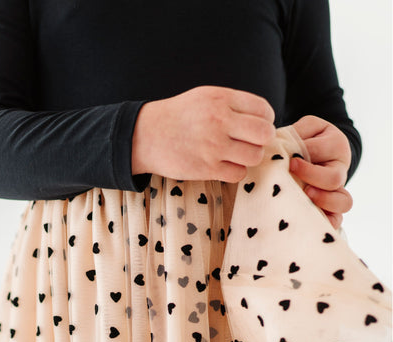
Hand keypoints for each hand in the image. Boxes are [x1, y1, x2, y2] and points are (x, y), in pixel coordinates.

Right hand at [131, 85, 276, 183]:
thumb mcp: (205, 96)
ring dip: (250, 157)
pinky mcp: (207, 168)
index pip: (263, 110)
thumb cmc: (178, 116)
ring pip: (254, 156)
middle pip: (264, 134)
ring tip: (237, 154)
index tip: (257, 125)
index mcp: (221, 98)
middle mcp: (220, 120)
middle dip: (263, 139)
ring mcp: (214, 146)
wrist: (147, 135)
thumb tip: (263, 120)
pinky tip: (225, 165)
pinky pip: (239, 174)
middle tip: (252, 142)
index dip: (266, 119)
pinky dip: (236, 171)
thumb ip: (233, 104)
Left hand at [288, 115, 353, 229]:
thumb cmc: (303, 141)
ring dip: (323, 200)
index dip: (303, 158)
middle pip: (334, 178)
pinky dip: (327, 222)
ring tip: (305, 195)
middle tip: (293, 173)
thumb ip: (296, 133)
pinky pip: (336, 221)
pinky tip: (310, 219)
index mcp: (336, 145)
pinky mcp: (331, 210)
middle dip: (312, 177)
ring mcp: (337, 191)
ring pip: (343, 202)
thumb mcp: (303, 129)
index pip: (322, 152)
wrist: (307, 156)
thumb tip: (281, 147)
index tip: (289, 162)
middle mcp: (340, 169)